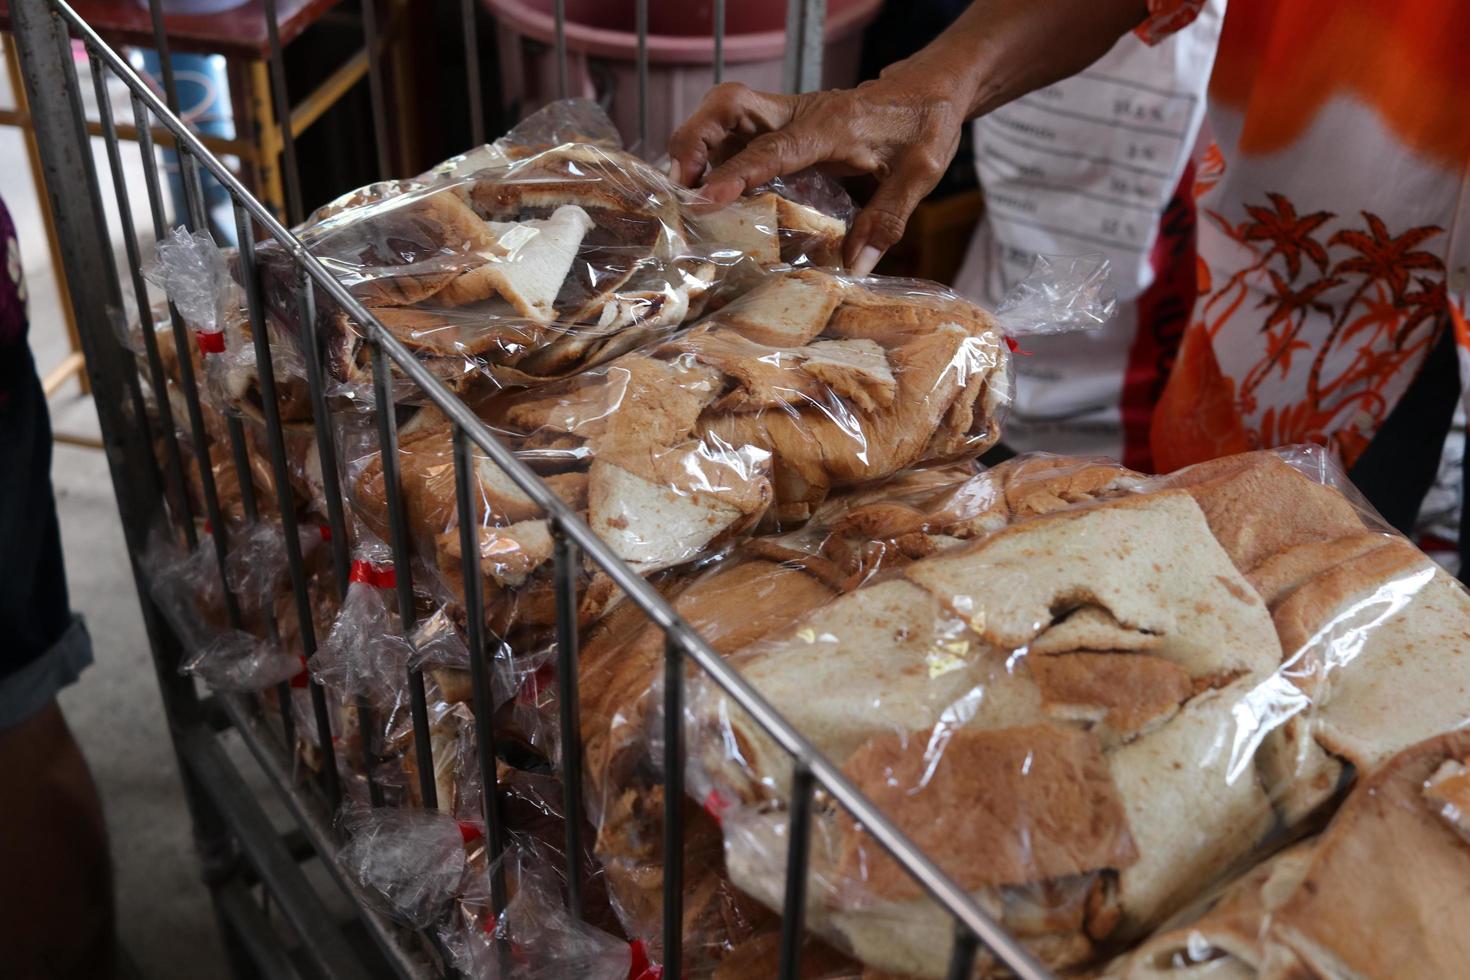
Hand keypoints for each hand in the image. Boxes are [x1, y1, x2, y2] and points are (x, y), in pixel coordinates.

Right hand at [669, 61, 968, 275]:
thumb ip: (887, 220)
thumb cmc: (925, 128)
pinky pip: (735, 128)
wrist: (929, 89)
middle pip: (731, 105)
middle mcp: (801, 112)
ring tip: (683, 188)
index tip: (706, 197)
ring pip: (725, 111)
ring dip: (695, 141)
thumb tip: (854, 268)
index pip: (775, 148)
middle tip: (678, 184)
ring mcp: (788, 113)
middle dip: (695, 137)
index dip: (736, 172)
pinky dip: (711, 150)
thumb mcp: (919, 175)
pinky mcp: (783, 120)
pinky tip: (705, 184)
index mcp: (833, 127)